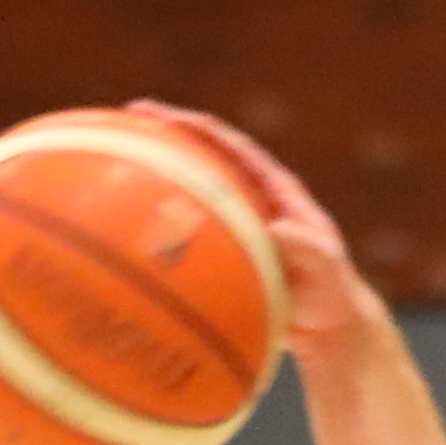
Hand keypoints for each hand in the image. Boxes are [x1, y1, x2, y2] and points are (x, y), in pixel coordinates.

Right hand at [127, 103, 385, 361]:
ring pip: (190, 199)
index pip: (233, 149)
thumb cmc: (333, 297)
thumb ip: (308, 250)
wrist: (332, 329)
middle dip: (167, 139)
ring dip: (156, 185)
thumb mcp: (327, 271)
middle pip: (203, 161)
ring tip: (112, 170)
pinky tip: (123, 249)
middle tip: (125, 121)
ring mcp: (236, 230)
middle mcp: (251, 202)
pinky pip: (188, 244)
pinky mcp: (226, 260)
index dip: (199, 129)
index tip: (163, 116)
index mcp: (275, 192)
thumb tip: (278, 229)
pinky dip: (161, 242)